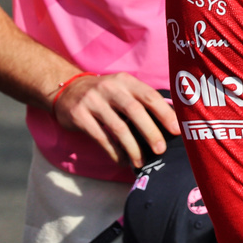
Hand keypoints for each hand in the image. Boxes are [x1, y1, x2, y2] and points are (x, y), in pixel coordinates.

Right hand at [52, 72, 179, 168]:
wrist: (66, 89)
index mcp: (124, 81)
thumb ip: (141, 101)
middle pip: (134, 110)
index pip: (149, 95)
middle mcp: (109, 88)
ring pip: (118, 127)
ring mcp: (92, 100)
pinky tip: (122, 160)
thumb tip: (171, 124)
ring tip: (140, 161)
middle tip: (161, 150)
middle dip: (150, 132)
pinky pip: (101, 137)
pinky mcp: (79, 115)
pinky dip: (114, 152)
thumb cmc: (103, 94)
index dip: (164, 113)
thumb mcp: (121, 89)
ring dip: (133, 148)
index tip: (176, 130)